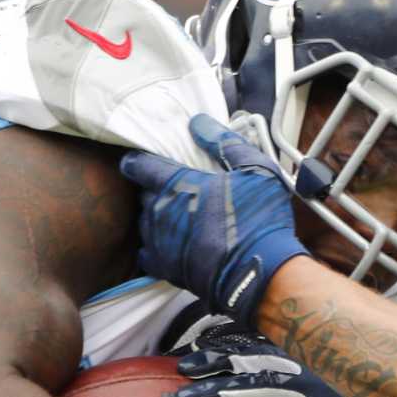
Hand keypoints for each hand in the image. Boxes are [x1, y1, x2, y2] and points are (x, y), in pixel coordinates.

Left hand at [120, 114, 308, 322]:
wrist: (259, 273)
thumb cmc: (259, 219)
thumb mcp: (254, 169)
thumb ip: (223, 142)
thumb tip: (198, 122)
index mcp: (178, 183)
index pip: (140, 165)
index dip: (136, 161)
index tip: (136, 160)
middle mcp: (161, 211)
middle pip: (143, 194)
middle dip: (152, 189)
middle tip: (172, 189)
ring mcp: (159, 241)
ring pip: (144, 221)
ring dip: (154, 216)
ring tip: (174, 216)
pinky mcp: (164, 267)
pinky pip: (145, 253)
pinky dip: (153, 246)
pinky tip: (168, 243)